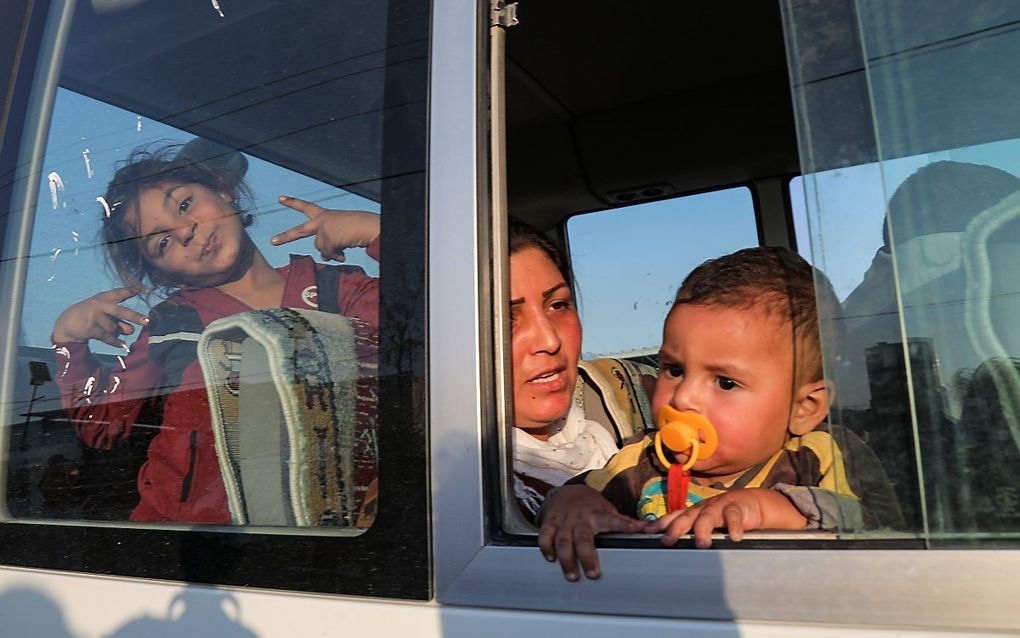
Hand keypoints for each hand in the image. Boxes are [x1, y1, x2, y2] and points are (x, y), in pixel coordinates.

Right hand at [52, 287, 147, 347]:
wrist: (67, 323)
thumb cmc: (92, 315)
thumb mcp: (103, 310)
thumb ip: (119, 318)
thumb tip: (131, 331)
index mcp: (104, 298)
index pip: (119, 293)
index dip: (130, 290)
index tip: (141, 288)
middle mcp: (100, 305)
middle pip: (120, 312)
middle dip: (134, 316)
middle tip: (147, 321)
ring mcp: (94, 317)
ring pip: (115, 329)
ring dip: (115, 332)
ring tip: (105, 328)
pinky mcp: (90, 328)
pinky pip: (109, 338)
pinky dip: (116, 342)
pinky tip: (120, 344)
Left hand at [271, 196, 379, 261]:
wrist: (369, 226)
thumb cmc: (361, 226)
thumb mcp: (342, 233)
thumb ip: (330, 243)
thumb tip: (325, 258)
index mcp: (326, 214)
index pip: (307, 207)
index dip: (293, 202)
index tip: (280, 199)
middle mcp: (322, 220)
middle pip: (299, 231)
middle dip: (285, 237)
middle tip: (272, 241)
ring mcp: (323, 228)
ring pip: (321, 248)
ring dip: (332, 252)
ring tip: (344, 247)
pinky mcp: (326, 237)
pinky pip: (328, 254)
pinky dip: (337, 256)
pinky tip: (344, 253)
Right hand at [537, 484, 641, 581]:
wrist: (568, 491)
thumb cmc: (592, 507)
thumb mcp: (609, 511)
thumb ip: (626, 522)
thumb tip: (650, 529)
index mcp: (599, 515)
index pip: (613, 520)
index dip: (624, 524)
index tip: (634, 529)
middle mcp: (581, 518)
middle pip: (584, 538)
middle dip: (587, 556)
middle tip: (593, 573)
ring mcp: (564, 521)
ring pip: (563, 540)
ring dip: (566, 559)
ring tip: (572, 575)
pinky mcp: (550, 522)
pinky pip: (545, 535)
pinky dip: (546, 547)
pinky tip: (551, 558)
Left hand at [641, 488, 806, 547]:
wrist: (747, 503)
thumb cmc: (720, 517)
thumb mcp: (701, 525)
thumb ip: (686, 533)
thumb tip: (663, 547)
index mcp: (690, 514)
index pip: (669, 519)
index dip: (655, 525)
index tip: (641, 532)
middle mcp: (700, 510)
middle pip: (685, 518)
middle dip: (675, 529)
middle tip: (667, 541)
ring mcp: (717, 508)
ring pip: (707, 517)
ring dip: (703, 529)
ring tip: (702, 543)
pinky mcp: (736, 509)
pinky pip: (734, 517)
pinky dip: (734, 527)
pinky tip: (734, 537)